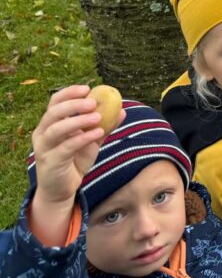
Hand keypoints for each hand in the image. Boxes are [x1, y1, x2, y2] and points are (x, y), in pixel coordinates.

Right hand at [29, 85, 124, 244]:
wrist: (63, 189)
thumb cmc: (75, 160)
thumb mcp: (91, 141)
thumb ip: (104, 125)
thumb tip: (123, 110)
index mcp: (50, 124)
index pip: (55, 102)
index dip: (69, 93)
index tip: (87, 88)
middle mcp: (43, 133)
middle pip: (53, 112)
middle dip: (73, 104)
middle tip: (93, 102)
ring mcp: (44, 148)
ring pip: (56, 129)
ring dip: (77, 121)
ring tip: (98, 117)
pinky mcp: (50, 162)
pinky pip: (66, 147)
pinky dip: (82, 138)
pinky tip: (97, 133)